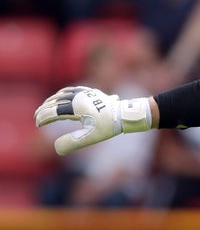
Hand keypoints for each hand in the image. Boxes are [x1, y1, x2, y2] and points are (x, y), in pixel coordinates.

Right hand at [34, 86, 151, 155]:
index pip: (55, 111)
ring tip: (44, 108)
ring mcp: (86, 93)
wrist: (125, 114)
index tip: (38, 124)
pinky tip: (59, 97)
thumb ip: (73, 142)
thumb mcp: (91, 137)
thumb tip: (56, 149)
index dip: (44, 117)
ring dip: (52, 101)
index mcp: (79, 106)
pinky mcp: (91, 92)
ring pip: (64, 94)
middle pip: (57, 101)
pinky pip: (72, 90)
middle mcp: (81, 96)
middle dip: (45, 109)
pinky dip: (62, 94)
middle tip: (36, 118)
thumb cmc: (109, 126)